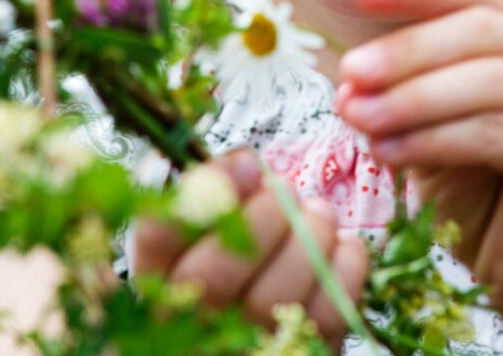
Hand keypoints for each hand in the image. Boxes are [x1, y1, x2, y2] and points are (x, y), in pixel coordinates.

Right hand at [133, 149, 367, 346]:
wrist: (262, 340)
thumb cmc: (236, 270)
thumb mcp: (208, 232)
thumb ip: (219, 195)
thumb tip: (248, 166)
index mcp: (160, 279)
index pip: (158, 235)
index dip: (206, 190)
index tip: (248, 164)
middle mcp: (190, 323)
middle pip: (215, 275)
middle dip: (263, 218)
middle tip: (285, 190)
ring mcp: (243, 350)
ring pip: (274, 298)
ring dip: (308, 238)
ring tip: (319, 213)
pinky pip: (325, 317)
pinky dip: (344, 269)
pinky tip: (342, 246)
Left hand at [336, 0, 502, 309]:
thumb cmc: (479, 196)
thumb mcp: (428, 129)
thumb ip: (397, 97)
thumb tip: (348, 82)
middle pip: (480, 29)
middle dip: (407, 48)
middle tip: (351, 72)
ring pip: (487, 79)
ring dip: (413, 96)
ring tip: (359, 118)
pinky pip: (495, 132)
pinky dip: (433, 138)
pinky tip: (390, 154)